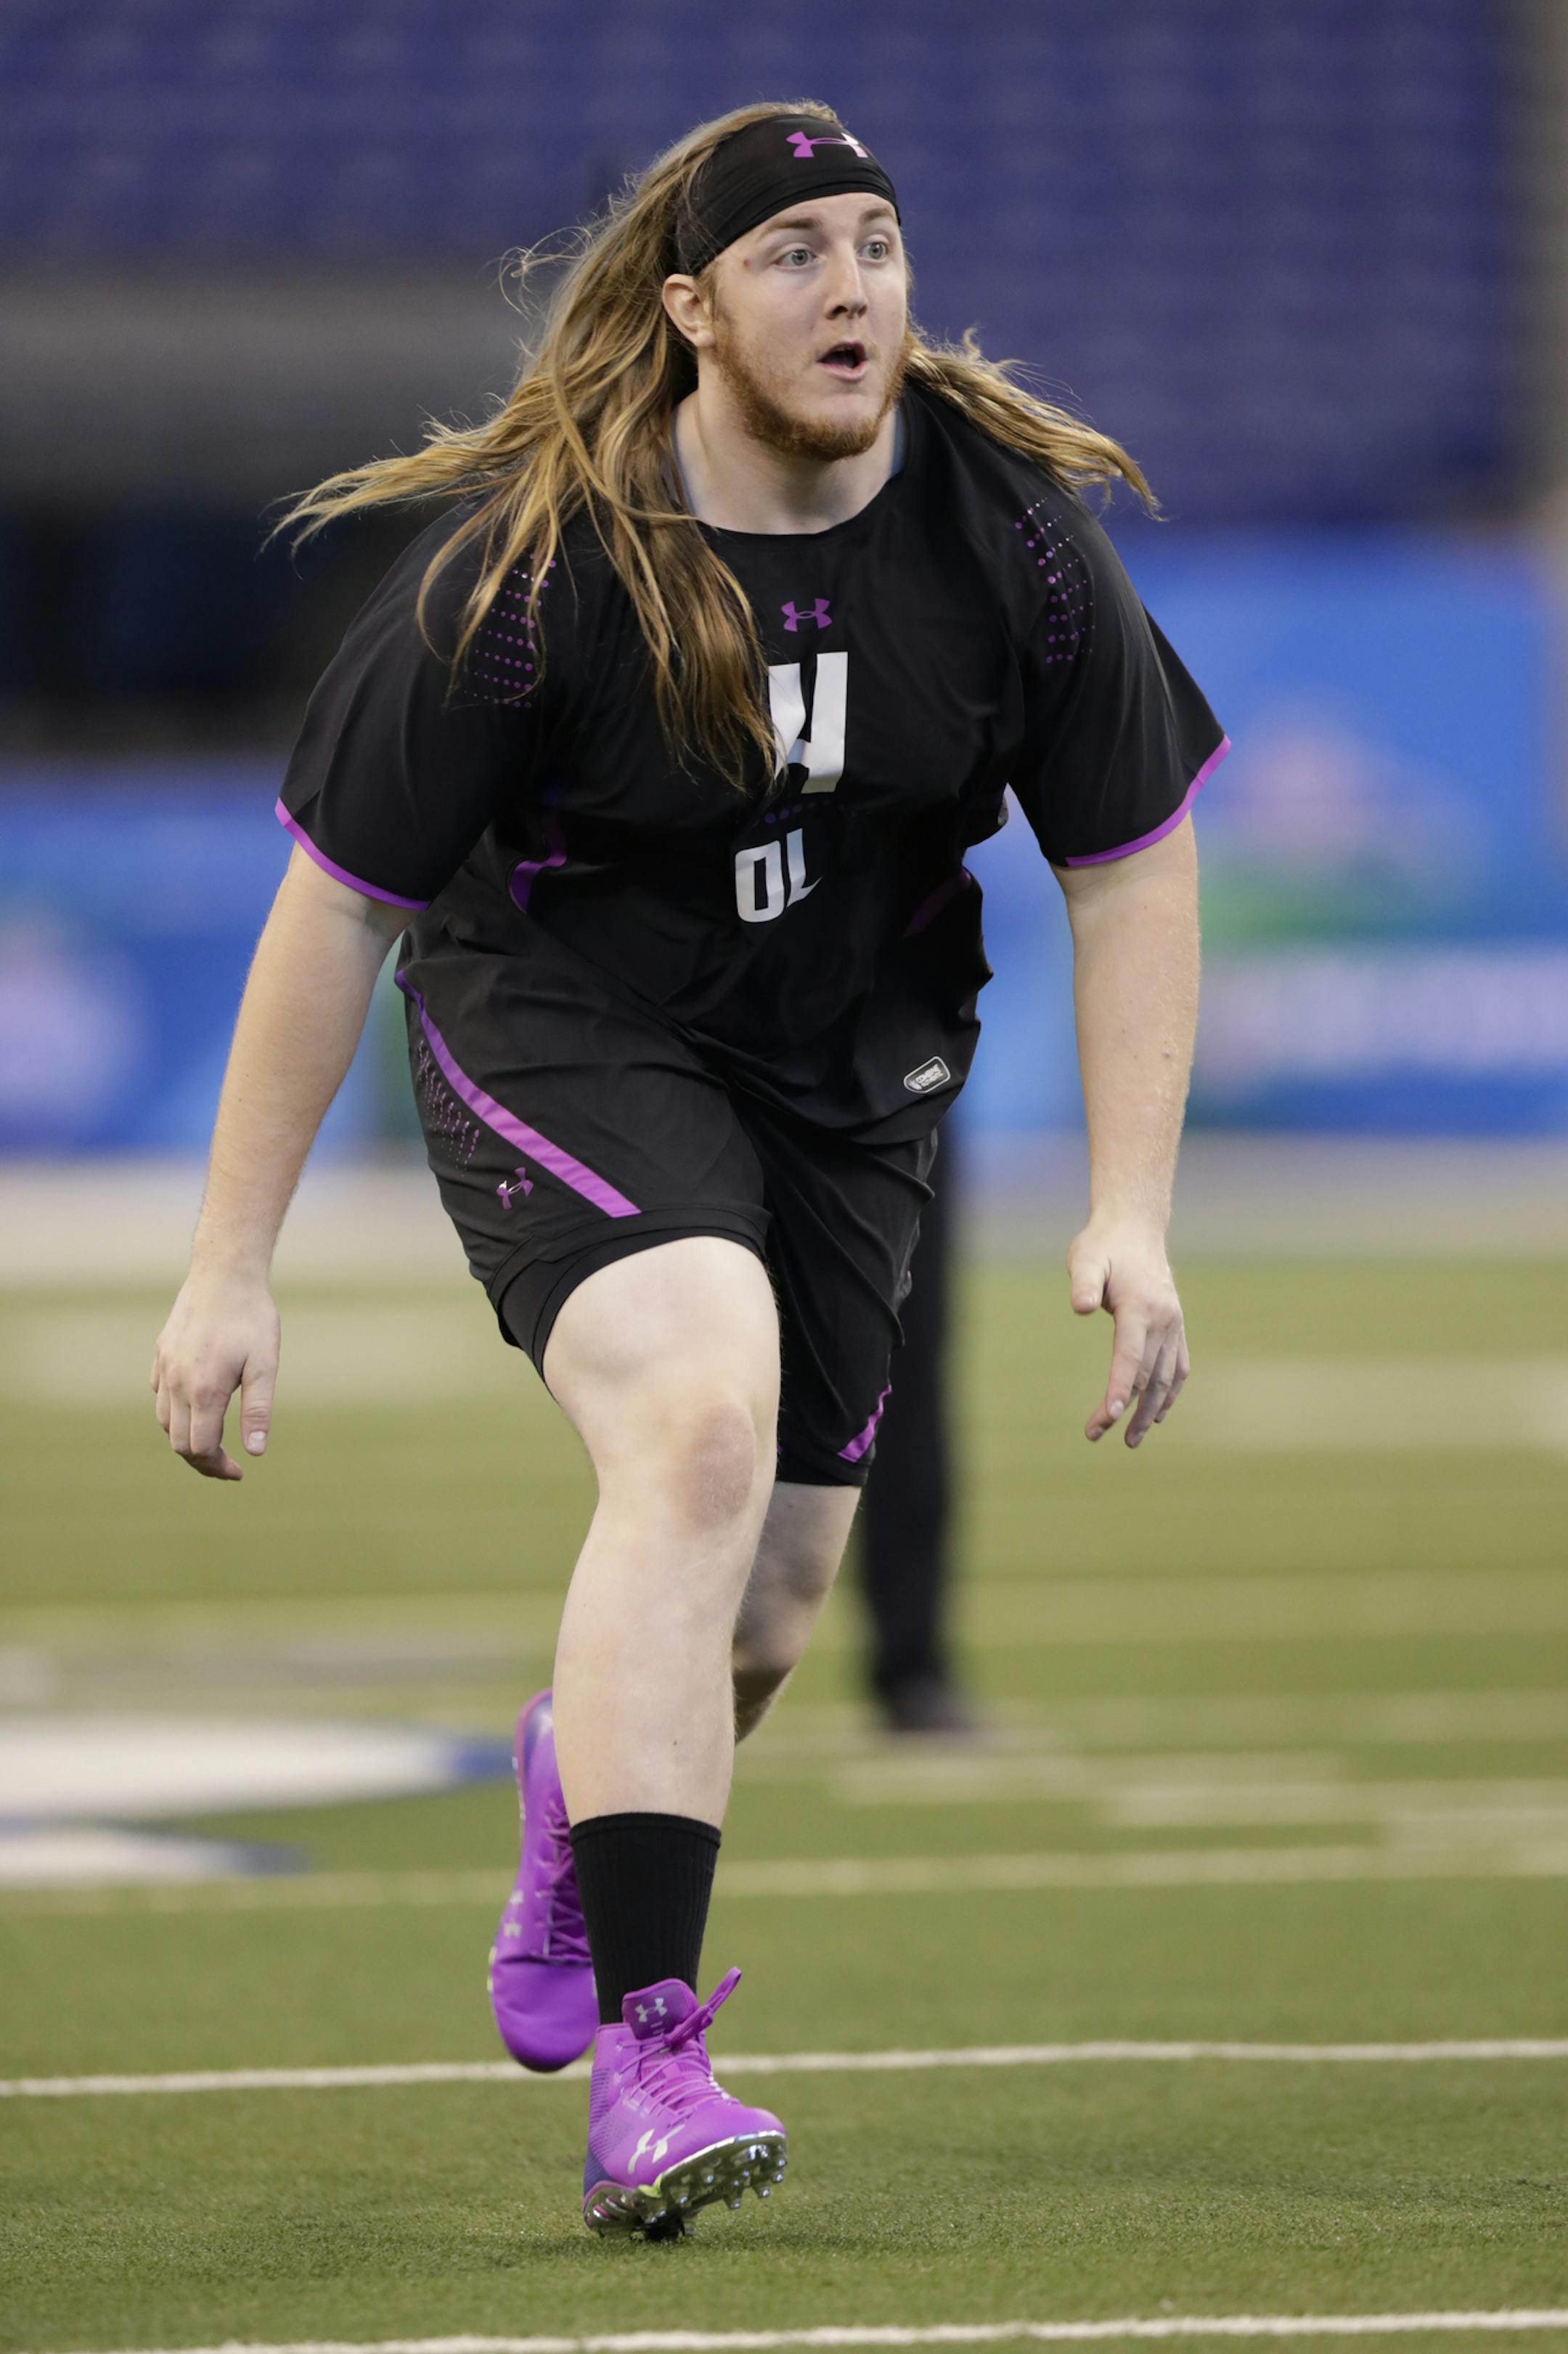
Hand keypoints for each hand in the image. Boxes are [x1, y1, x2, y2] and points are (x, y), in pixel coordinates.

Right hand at [151, 1271, 280, 1480]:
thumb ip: (258, 1410)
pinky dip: (175, 1411)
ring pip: (165, 1421)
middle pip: (178, 1442)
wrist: (224, 1272)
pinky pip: (160, 1395)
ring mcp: (165, 1367)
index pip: (199, 1449)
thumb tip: (256, 1451)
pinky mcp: (160, 1353)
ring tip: (215, 1438)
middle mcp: (176, 1383)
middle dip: (203, 1460)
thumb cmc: (252, 1318)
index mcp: (203, 1390)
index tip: (240, 1471)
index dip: (218, 1468)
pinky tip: (198, 1406)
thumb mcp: (265, 1365)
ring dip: (187, 1437)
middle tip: (230, 1464)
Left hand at [1067, 1219, 1188, 1448]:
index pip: (1130, 1356)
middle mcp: (1163, 1320)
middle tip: (1095, 1434)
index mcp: (1141, 1307)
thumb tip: (1080, 1308)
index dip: (1119, 1388)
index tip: (1108, 1417)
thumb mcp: (1085, 1258)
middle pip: (1145, 1375)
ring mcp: (1174, 1325)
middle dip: (1123, 1409)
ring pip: (1165, 1379)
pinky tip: (1156, 1415)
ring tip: (1130, 1440)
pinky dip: (1169, 1394)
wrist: (1136, 1229)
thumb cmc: (1104, 1246)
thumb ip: (1083, 1283)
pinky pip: (1178, 1368)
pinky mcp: (1176, 1327)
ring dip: (1149, 1412)